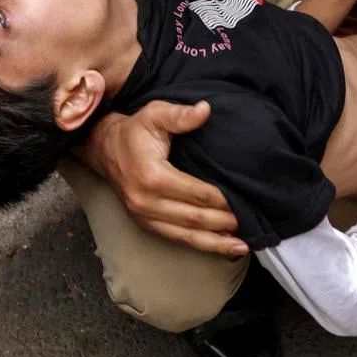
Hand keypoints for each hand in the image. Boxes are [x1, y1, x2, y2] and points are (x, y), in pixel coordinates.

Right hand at [84, 101, 246, 255]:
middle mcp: (146, 202)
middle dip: (224, 222)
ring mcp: (144, 216)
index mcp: (152, 176)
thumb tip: (205, 110)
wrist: (105, 148)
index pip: (196, 193)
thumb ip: (181, 115)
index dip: (222, 199)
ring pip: (187, 235)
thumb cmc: (135, 131)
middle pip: (194, 218)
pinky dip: (200, 244)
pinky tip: (220, 246)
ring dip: (216, 242)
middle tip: (250, 220)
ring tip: (242, 246)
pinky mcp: (145, 223)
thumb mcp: (156, 114)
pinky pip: (176, 238)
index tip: (244, 199)